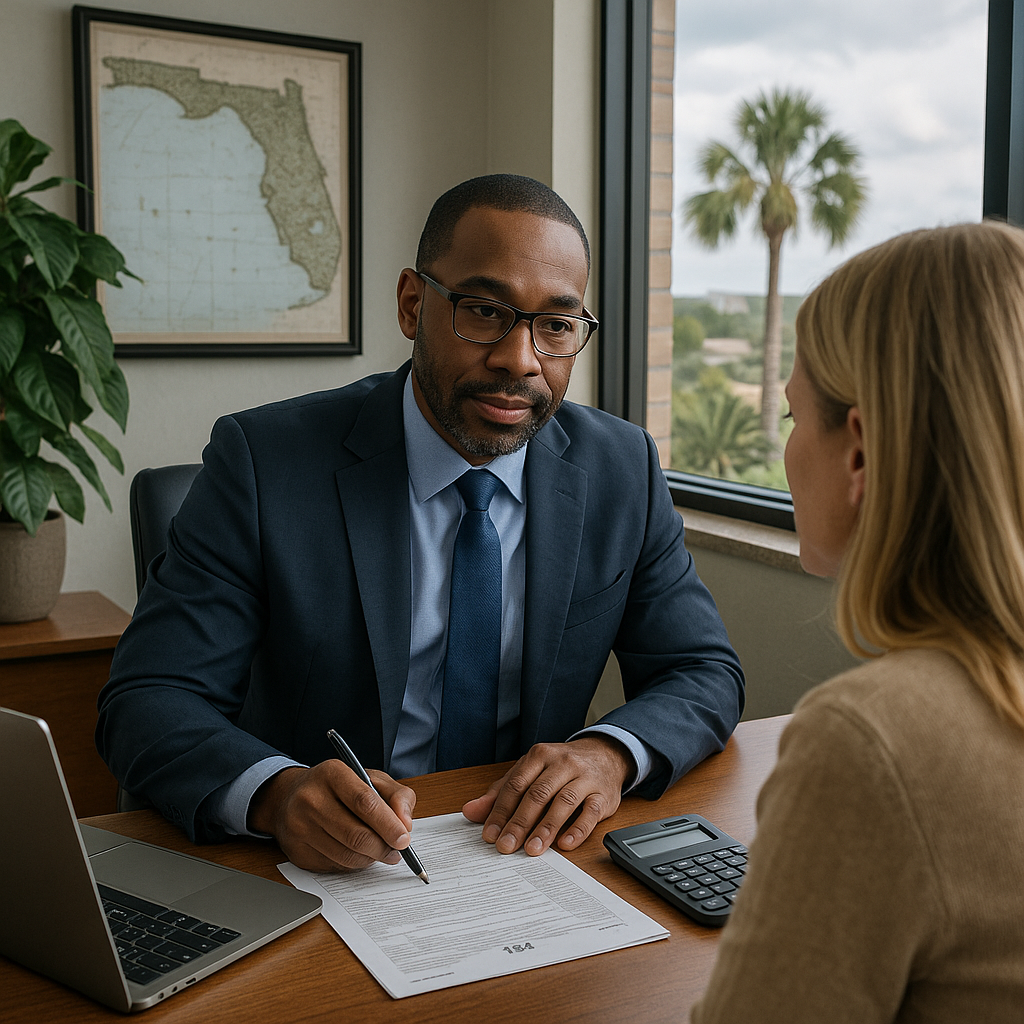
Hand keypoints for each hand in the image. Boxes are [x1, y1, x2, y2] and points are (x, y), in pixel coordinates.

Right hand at [248, 762, 416, 872]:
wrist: (290, 797)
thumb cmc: (338, 787)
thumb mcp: (371, 778)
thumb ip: (397, 795)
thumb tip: (406, 824)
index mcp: (331, 773)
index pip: (364, 802)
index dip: (388, 824)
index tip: (403, 839)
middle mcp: (310, 799)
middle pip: (356, 835)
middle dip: (383, 847)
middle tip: (396, 850)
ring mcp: (299, 827)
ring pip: (347, 855)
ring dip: (371, 858)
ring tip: (379, 850)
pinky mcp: (297, 852)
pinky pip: (335, 866)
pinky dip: (353, 864)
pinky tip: (356, 852)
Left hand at [461, 736, 631, 856]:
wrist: (605, 755)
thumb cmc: (560, 767)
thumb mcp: (530, 772)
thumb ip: (501, 792)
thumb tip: (471, 811)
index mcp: (540, 756)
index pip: (516, 784)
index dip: (501, 810)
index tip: (490, 834)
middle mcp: (562, 763)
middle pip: (538, 794)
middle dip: (520, 822)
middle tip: (506, 846)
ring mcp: (585, 778)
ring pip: (563, 802)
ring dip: (546, 828)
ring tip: (532, 849)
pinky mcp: (603, 795)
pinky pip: (591, 812)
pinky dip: (578, 829)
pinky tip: (565, 844)